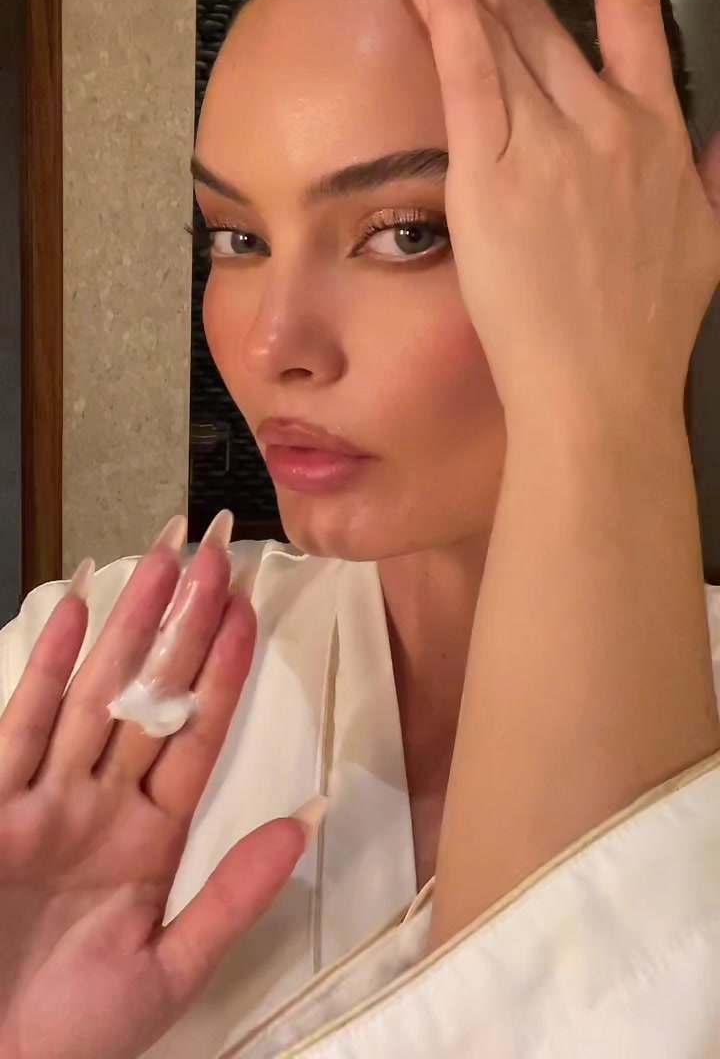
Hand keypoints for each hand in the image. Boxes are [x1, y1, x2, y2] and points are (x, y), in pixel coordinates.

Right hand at [0, 518, 313, 1058]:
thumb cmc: (71, 1036)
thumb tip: (306, 824)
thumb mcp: (169, 970)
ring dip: (128, 623)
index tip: (249, 611)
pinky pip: (22, 725)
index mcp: (150, 838)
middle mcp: (102, 802)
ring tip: (160, 556)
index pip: (197, 735)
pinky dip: (46, 667)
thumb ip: (233, 895)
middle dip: (183, 622)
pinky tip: (78, 611)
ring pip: (95, 692)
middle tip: (212, 549)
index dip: (224, 673)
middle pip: (151, 694)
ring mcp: (47, 797)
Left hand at [382, 0, 719, 428]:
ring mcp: (553, 145)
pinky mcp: (496, 176)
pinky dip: (444, 6)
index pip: (638, 3)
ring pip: (499, 28)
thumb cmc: (645, 331)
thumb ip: (706, 178)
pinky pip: (469, 71)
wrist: (603, 389)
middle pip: (542, 7)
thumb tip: (715, 143)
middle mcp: (608, 123)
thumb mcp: (705, 242)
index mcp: (658, 133)